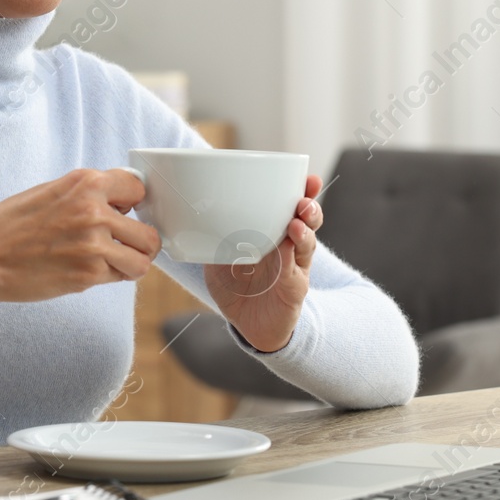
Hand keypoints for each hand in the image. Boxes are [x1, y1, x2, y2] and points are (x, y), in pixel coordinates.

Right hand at [0, 169, 161, 302]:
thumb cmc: (11, 224)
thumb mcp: (51, 191)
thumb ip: (87, 193)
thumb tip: (119, 201)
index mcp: (85, 183)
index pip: (138, 188)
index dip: (132, 203)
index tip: (125, 212)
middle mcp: (94, 211)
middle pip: (148, 232)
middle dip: (137, 240)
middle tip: (121, 243)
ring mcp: (94, 244)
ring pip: (143, 259)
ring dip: (131, 262)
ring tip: (112, 261)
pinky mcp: (89, 274)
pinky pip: (121, 277)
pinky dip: (111, 276)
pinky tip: (90, 269)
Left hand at [204, 175, 323, 351]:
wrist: (248, 323)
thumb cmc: (236, 286)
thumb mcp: (219, 256)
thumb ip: (212, 237)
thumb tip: (189, 213)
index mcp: (274, 232)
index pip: (291, 206)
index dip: (301, 191)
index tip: (306, 176)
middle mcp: (289, 246)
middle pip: (307, 220)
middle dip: (309, 205)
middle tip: (304, 195)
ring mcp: (294, 267)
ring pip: (307, 243)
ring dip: (304, 229)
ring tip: (297, 219)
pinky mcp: (294, 288)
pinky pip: (295, 270)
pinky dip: (292, 257)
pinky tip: (287, 246)